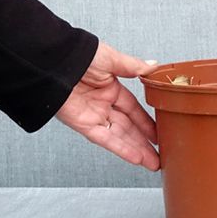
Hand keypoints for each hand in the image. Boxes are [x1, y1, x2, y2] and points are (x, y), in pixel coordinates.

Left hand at [55, 42, 159, 170]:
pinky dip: (120, 149)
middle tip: (160, 154)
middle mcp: (102, 104)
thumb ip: (134, 67)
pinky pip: (105, 139)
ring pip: (119, 136)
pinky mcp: (83, 124)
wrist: (57, 61)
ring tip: (153, 162)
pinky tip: (135, 157)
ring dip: (136, 150)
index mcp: (110, 87)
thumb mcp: (112, 59)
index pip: (133, 109)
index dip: (146, 121)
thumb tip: (153, 66)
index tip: (158, 132)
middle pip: (128, 127)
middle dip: (144, 142)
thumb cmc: (81, 55)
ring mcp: (93, 115)